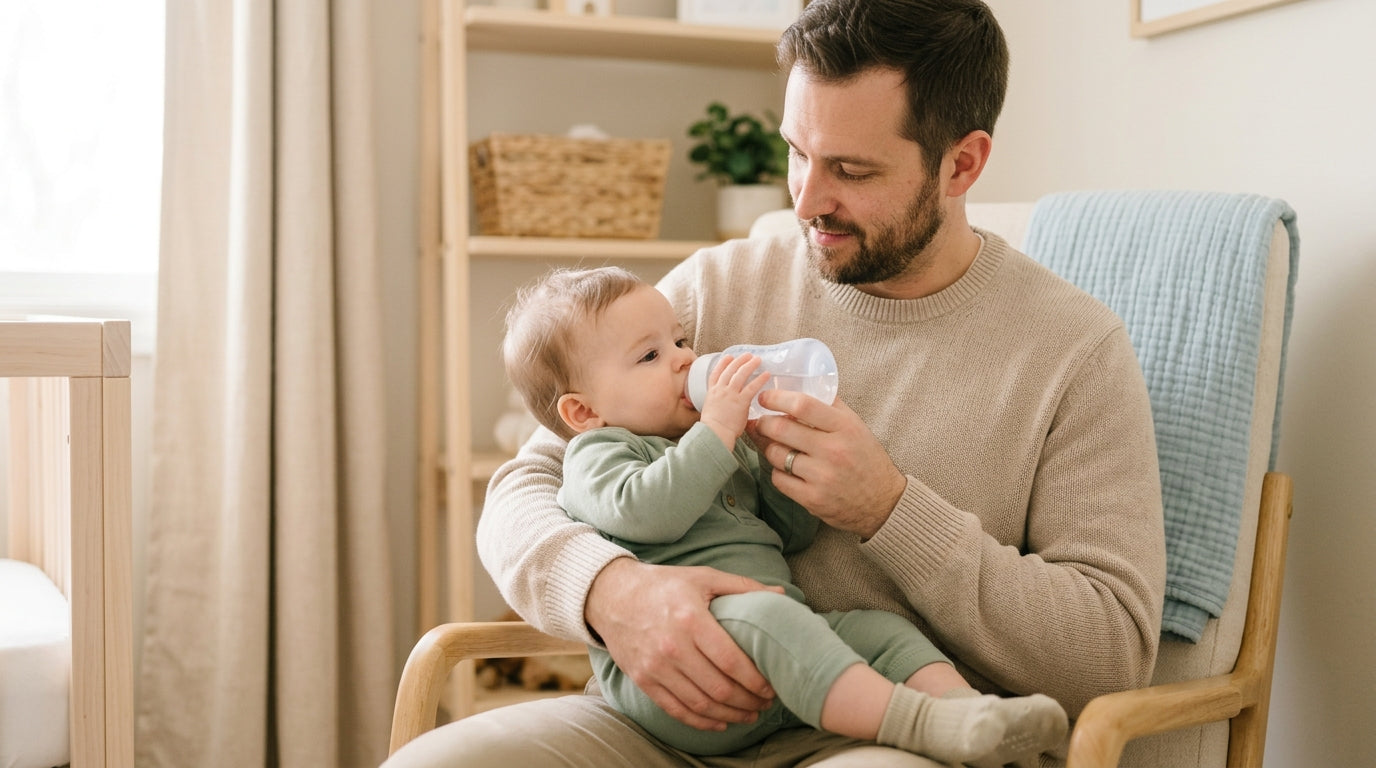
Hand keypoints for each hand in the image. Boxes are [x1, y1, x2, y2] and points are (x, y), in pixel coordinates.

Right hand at [585, 558, 781, 729]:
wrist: (612, 595)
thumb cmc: (664, 584)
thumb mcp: (703, 577)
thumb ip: (743, 588)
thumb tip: (782, 598)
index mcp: (691, 619)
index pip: (731, 661)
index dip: (756, 680)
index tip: (772, 686)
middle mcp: (672, 647)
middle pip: (719, 688)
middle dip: (749, 701)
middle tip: (767, 703)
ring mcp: (655, 667)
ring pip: (700, 704)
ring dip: (731, 715)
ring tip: (750, 714)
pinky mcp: (643, 680)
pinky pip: (676, 710)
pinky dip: (702, 722)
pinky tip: (721, 722)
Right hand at [699, 353, 769, 447]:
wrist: (714, 434)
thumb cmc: (712, 429)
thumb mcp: (710, 412)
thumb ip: (717, 406)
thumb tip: (722, 408)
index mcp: (711, 393)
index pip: (716, 373)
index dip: (722, 364)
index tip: (728, 357)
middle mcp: (720, 390)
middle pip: (730, 370)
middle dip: (739, 361)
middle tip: (747, 355)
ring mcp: (730, 394)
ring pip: (740, 374)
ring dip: (750, 365)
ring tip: (757, 360)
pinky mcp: (741, 401)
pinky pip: (752, 387)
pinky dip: (759, 379)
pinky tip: (766, 375)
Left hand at [746, 393, 905, 538]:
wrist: (883, 502)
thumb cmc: (866, 459)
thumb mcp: (856, 426)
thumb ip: (830, 406)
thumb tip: (799, 386)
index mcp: (844, 427)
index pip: (802, 405)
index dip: (776, 398)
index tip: (765, 398)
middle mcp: (833, 450)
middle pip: (780, 429)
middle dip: (763, 423)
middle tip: (761, 422)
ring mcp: (822, 476)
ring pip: (775, 454)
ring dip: (770, 448)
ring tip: (777, 446)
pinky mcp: (813, 499)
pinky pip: (779, 479)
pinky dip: (778, 472)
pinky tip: (787, 469)